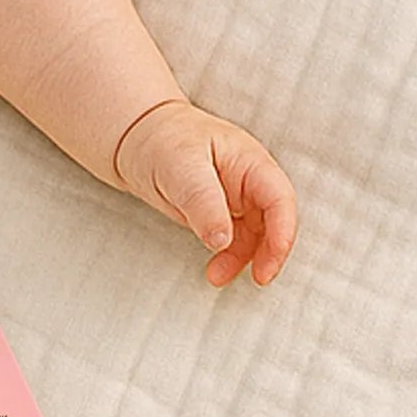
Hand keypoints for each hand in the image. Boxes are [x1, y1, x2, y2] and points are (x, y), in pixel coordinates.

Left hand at [112, 98, 296, 286]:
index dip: (282, 234)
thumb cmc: (160, 139)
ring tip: (217, 277)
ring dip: (242, 258)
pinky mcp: (219, 212)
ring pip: (254, 235)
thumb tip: (223, 241)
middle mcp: (249, 181)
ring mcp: (236, 198)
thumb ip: (203, 202)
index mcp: (250, 162)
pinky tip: (214, 270)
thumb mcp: (180, 167)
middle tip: (258, 278)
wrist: (134, 138)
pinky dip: (226, 256)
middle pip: (274, 221)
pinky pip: (233, 239)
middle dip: (269, 252)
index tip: (269, 264)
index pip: (279, 200)